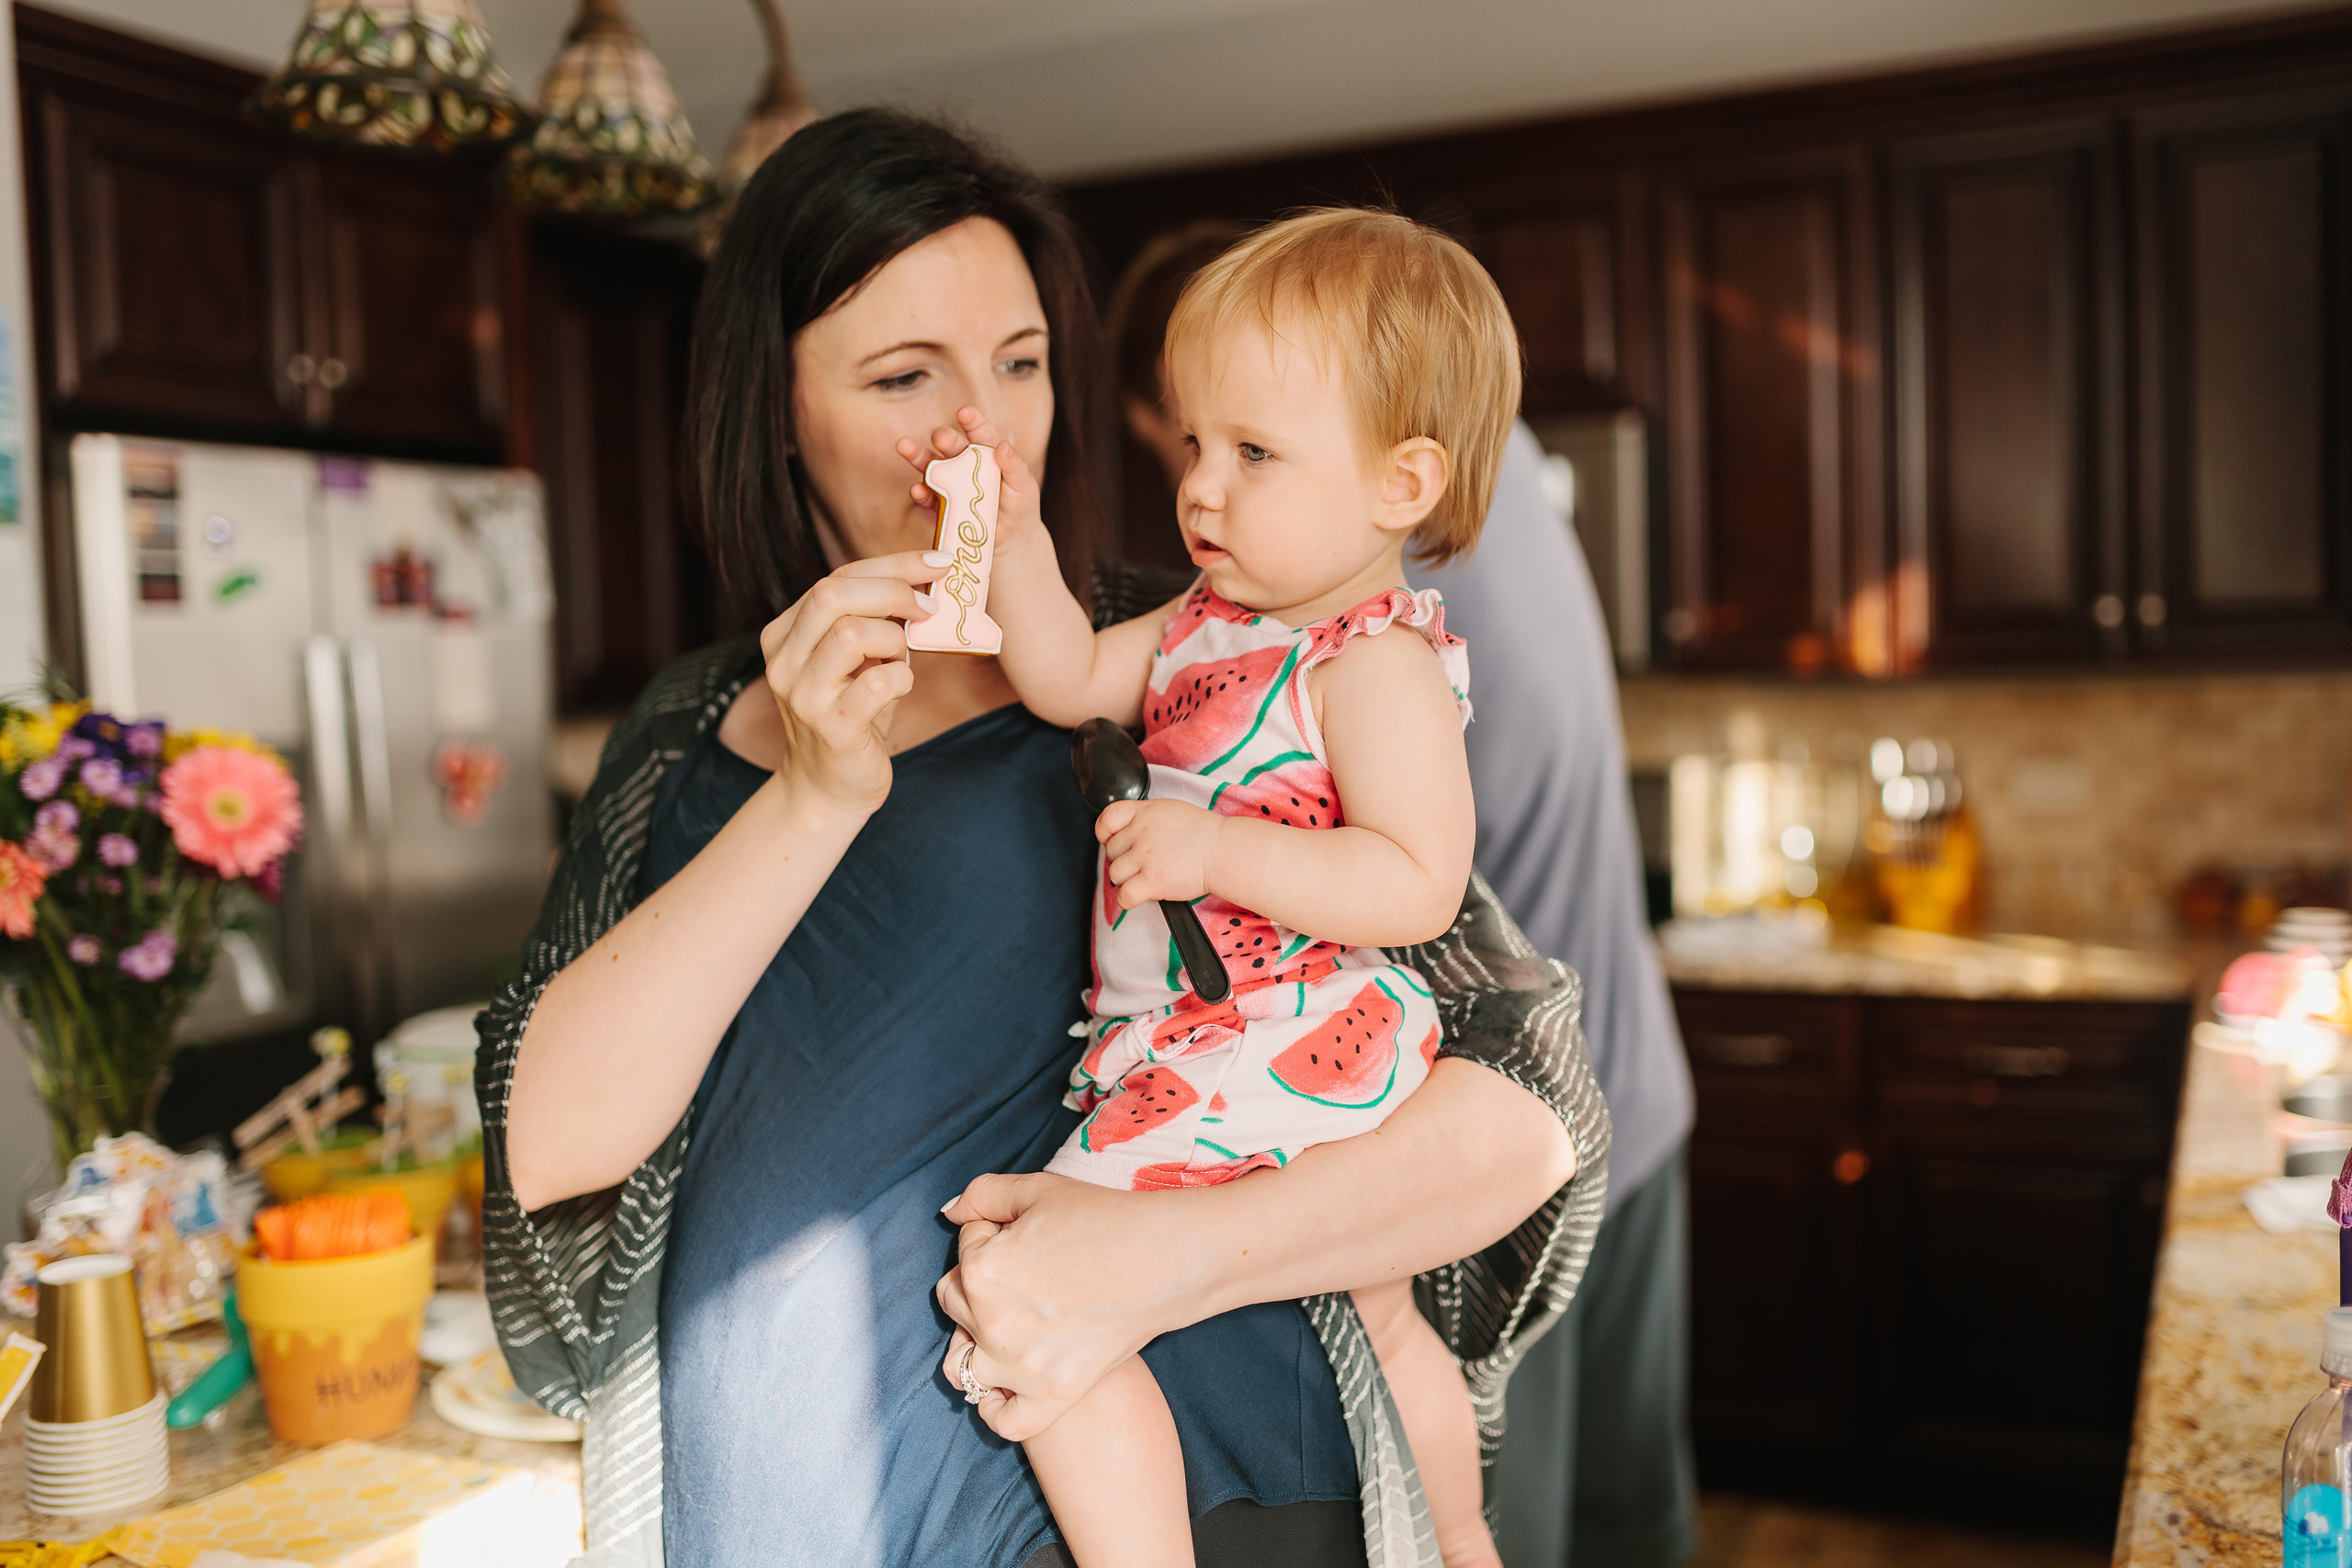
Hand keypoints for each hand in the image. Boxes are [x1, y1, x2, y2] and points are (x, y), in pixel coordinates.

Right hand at [757, 553, 935, 816]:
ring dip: (894, 639)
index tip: (937, 563)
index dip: (892, 565)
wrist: (828, 787)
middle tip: (928, 607)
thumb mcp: (854, 660)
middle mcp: (785, 661)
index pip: (835, 578)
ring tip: (901, 659)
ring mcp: (803, 696)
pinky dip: (902, 678)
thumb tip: (925, 577)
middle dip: (893, 590)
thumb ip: (872, 620)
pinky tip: (901, 687)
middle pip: (833, 594)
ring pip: (851, 633)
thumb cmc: (851, 714)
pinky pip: (878, 683)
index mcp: (785, 634)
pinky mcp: (831, 729)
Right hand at [896, 406, 1052, 565]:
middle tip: (941, 438)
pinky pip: (928, 498)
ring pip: (930, 465)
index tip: (965, 413)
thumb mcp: (1024, 485)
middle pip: (949, 445)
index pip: (979, 431)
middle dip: (944, 438)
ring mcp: (949, 483)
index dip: (971, 421)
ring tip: (904, 446)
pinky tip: (917, 489)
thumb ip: (1015, 466)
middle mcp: (963, 463)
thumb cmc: (1019, 504)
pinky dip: (921, 493)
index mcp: (985, 452)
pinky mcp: (940, 505)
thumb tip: (1004, 446)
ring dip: (917, 456)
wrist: (1011, 537)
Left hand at [935, 1172, 1195, 1441]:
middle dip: (980, 1284)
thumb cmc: (1104, 1219)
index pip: (963, 1249)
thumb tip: (949, 1214)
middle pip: (955, 1303)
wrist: (1166, 1260)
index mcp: (982, 1270)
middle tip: (1027, 1273)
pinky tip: (1005, 1385)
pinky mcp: (1052, 1395)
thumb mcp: (1037, 1189)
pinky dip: (996, 1408)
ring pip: (963, 1364)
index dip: (993, 1235)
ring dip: (976, 1344)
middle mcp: (992, 1323)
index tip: (1028, 1236)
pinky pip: (1003, 1420)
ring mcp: (1020, 1366)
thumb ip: (980, 1196)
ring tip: (1009, 1324)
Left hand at [1097, 798, 1221, 907]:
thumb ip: (1145, 818)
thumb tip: (1127, 832)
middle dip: (1124, 860)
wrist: (1224, 851)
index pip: (1106, 819)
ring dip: (1128, 880)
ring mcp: (1145, 856)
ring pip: (1115, 875)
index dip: (1105, 834)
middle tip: (1144, 863)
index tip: (1113, 842)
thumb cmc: (1204, 834)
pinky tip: (1143, 894)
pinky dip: (1129, 899)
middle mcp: (1141, 832)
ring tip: (1148, 877)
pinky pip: (1124, 896)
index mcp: (1145, 812)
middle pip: (1111, 852)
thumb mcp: (1170, 811)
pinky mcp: (1152, 881)